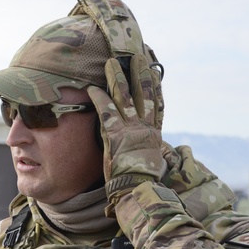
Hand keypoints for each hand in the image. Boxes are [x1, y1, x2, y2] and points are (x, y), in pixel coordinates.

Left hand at [87, 52, 165, 208]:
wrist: (138, 193)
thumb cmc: (142, 183)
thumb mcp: (148, 163)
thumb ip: (145, 150)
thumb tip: (147, 149)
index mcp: (154, 135)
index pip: (156, 105)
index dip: (155, 87)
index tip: (154, 71)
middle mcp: (145, 128)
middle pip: (145, 94)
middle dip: (140, 74)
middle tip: (137, 56)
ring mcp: (131, 130)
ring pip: (126, 98)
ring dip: (118, 79)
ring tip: (110, 63)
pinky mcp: (116, 136)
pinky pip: (106, 113)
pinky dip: (99, 99)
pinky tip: (91, 88)